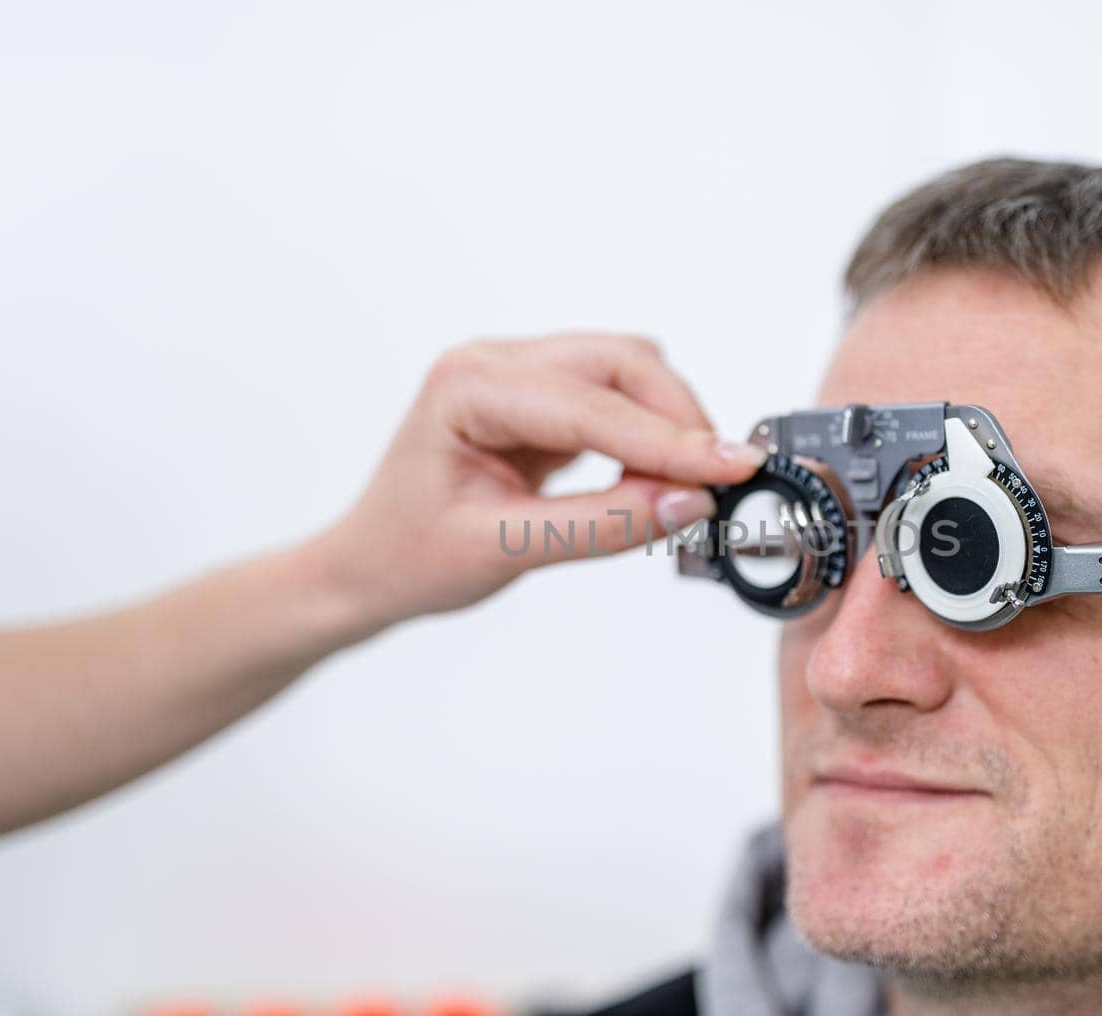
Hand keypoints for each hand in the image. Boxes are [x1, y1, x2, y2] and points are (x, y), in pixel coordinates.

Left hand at [307, 332, 765, 634]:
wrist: (368, 566)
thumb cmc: (408, 556)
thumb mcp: (504, 550)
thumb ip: (601, 525)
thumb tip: (689, 503)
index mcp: (467, 386)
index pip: (590, 405)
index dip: (669, 440)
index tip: (733, 469)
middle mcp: (494, 363)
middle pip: (621, 363)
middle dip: (678, 420)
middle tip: (719, 485)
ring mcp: (519, 374)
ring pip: (628, 371)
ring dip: (669, 424)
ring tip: (683, 492)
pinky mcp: (542, 400)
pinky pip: (617, 399)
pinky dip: (649, 435)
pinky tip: (657, 481)